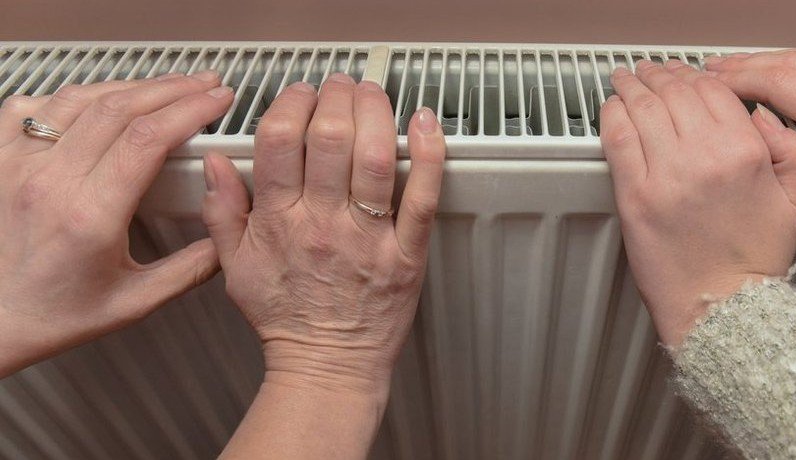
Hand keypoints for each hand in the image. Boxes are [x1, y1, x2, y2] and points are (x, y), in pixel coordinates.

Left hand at [0, 72, 232, 375]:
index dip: (190, 109)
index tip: (219, 100)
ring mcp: (16, 166)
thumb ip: (190, 269)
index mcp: (88, 216)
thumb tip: (228, 238)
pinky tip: (99, 100)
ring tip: (165, 85)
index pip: (147, 139)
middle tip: (205, 84)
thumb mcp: (135, 301)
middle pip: (119, 108)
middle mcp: (48, 181)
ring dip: (130, 85)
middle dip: (172, 88)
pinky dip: (73, 96)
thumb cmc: (54, 314)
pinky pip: (33, 108)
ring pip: (79, 99)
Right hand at [202, 75, 445, 395]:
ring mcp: (367, 238)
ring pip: (374, 157)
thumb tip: (215, 162)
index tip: (299, 94)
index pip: (280, 141)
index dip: (291, 103)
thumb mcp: (235, 267)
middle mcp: (323, 224)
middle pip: (330, 138)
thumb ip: (222, 211)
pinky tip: (425, 124)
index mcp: (279, 222)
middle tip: (339, 86)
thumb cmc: (286, 319)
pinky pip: (421, 197)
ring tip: (372, 92)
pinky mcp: (406, 254)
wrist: (327, 367)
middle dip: (335, 97)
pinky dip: (428, 155)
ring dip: (375, 112)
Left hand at [600, 60, 795, 343]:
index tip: (682, 74)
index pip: (713, 90)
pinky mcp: (635, 196)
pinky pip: (618, 138)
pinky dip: (612, 114)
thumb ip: (790, 146)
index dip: (692, 74)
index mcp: (745, 152)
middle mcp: (705, 157)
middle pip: (674, 92)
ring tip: (625, 79)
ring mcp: (666, 175)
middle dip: (659, 75)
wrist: (724, 307)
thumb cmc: (752, 259)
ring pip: (643, 107)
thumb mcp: (795, 198)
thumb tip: (759, 113)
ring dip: (631, 85)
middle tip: (649, 71)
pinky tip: (612, 107)